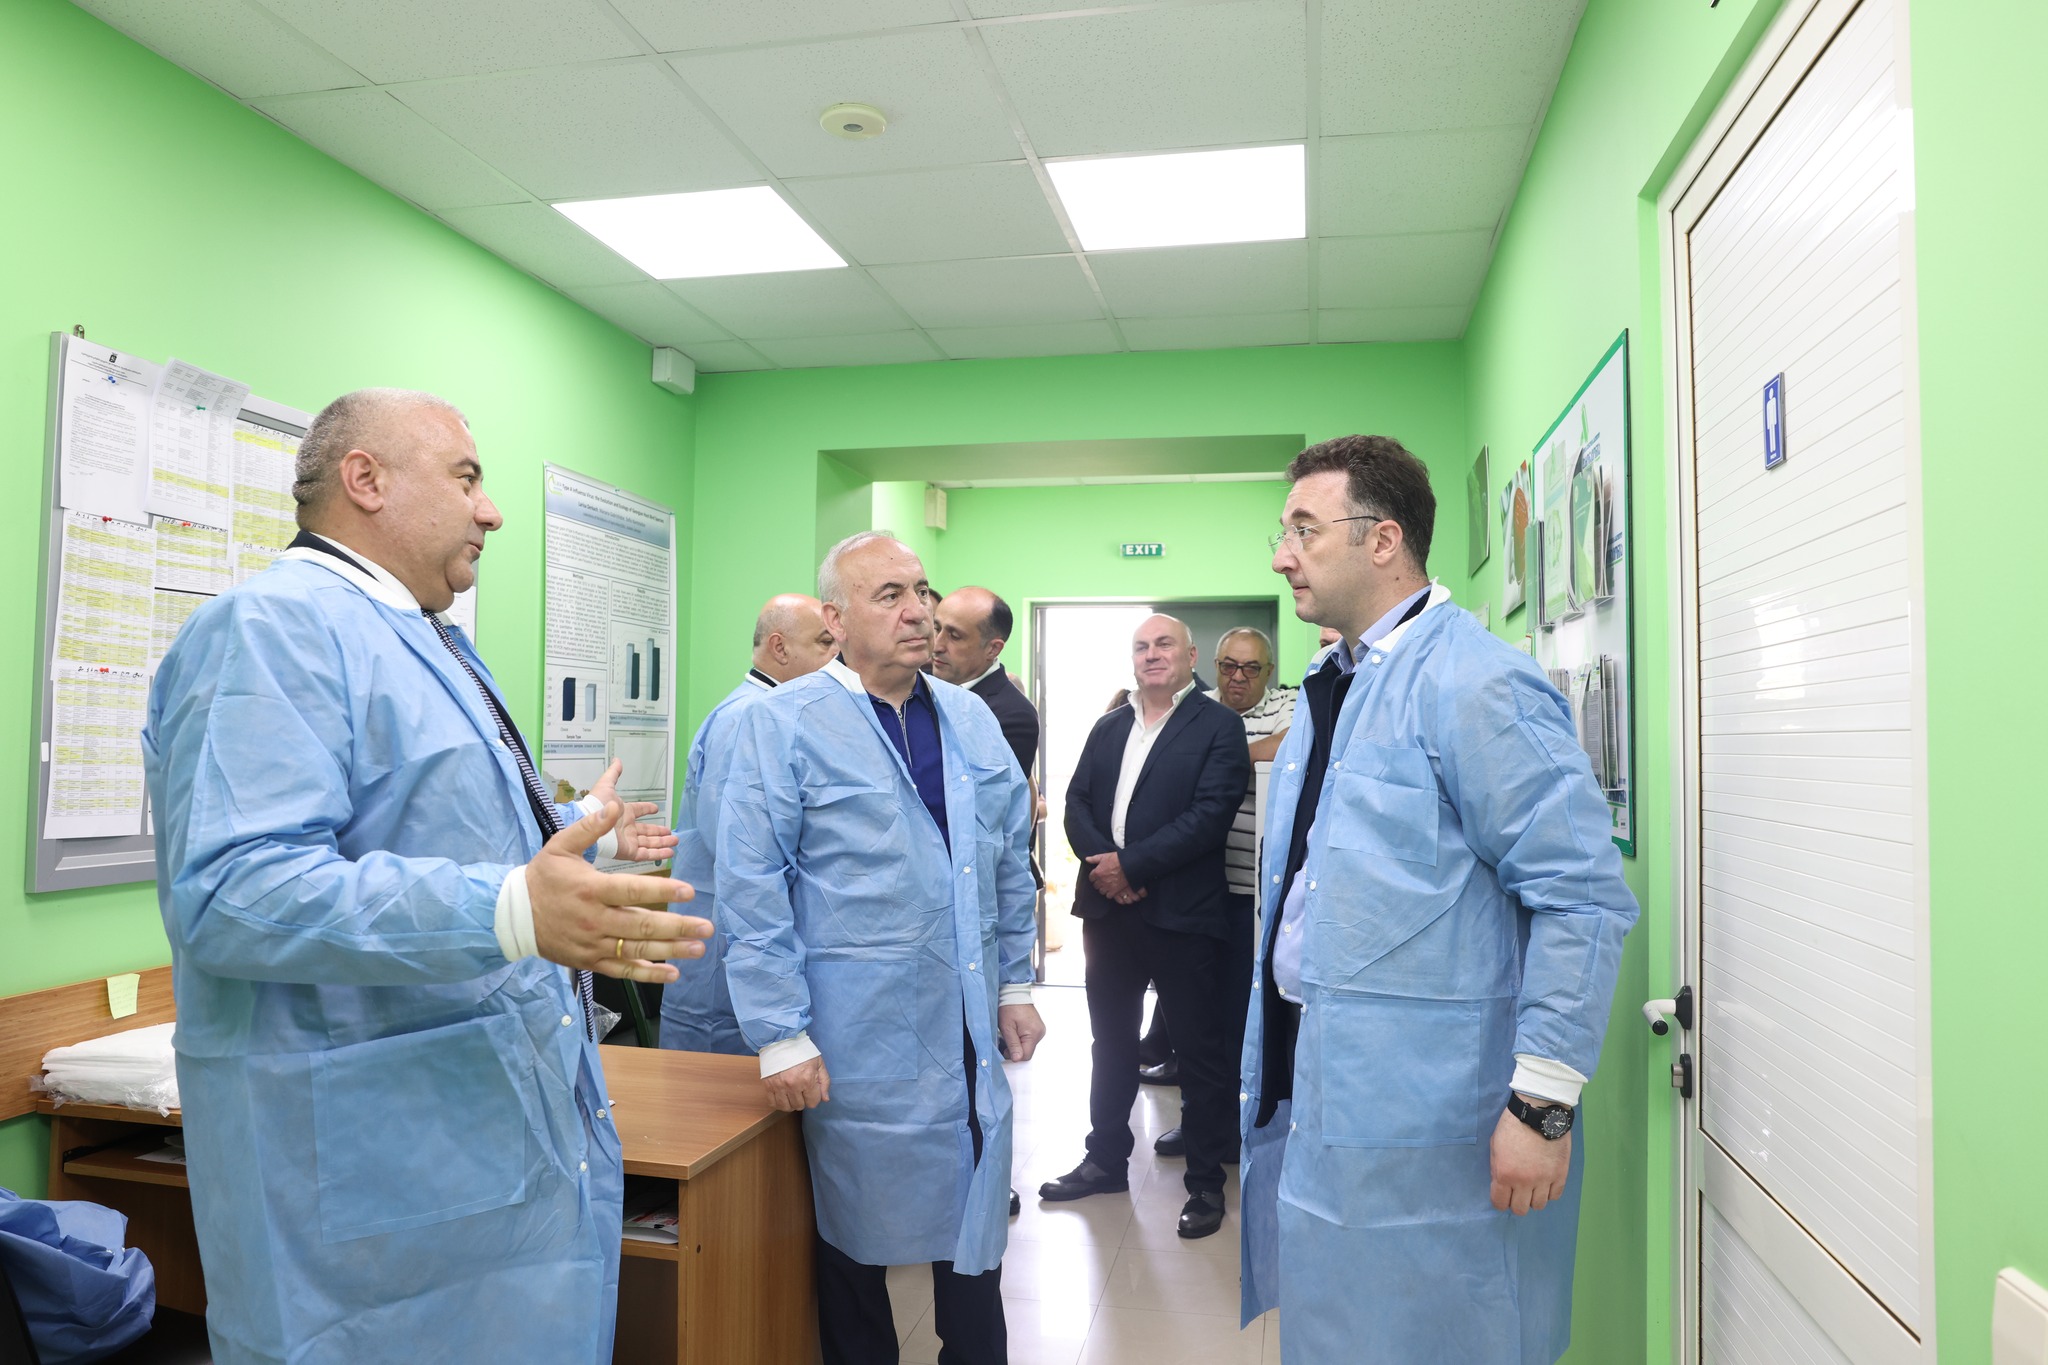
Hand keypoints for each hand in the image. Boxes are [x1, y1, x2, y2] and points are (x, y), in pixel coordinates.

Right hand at [526, 799, 709, 982]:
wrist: (513, 916)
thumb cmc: (542, 878)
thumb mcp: (559, 846)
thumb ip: (589, 827)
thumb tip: (613, 808)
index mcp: (591, 889)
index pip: (631, 890)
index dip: (662, 890)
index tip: (689, 891)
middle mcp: (595, 919)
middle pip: (642, 925)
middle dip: (678, 927)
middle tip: (706, 928)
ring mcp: (594, 943)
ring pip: (637, 950)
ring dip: (671, 951)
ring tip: (698, 949)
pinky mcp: (590, 961)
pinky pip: (622, 970)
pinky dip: (648, 974)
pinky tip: (672, 973)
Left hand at [585, 759, 678, 863]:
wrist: (587, 823)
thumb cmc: (595, 805)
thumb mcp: (606, 786)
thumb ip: (613, 774)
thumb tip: (617, 760)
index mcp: (624, 813)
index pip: (639, 811)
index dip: (647, 809)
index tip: (655, 808)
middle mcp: (627, 827)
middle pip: (647, 830)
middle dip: (659, 831)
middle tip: (671, 832)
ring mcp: (628, 840)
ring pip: (649, 843)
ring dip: (662, 842)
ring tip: (675, 840)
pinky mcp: (628, 851)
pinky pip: (646, 854)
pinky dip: (658, 854)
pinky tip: (669, 851)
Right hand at [764, 1056, 829, 1110]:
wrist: (781, 1041)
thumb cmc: (802, 1051)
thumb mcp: (818, 1063)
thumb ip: (824, 1082)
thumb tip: (825, 1099)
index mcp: (807, 1080)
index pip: (813, 1102)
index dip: (814, 1097)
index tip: (811, 1090)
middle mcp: (793, 1086)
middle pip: (800, 1106)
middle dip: (803, 1100)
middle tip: (802, 1090)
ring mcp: (779, 1086)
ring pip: (786, 1107)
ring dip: (791, 1103)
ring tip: (792, 1094)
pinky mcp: (768, 1085)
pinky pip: (773, 1103)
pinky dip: (778, 1102)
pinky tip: (782, 1096)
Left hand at [997, 1004, 1045, 1062]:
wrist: (1014, 994)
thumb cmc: (1010, 1007)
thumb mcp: (1007, 1028)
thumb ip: (1013, 1044)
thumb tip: (1017, 1058)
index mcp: (1033, 1033)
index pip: (1025, 1055)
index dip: (1014, 1055)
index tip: (1005, 1049)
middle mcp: (1040, 1032)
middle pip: (1027, 1051)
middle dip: (1015, 1049)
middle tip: (1005, 1040)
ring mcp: (1040, 1030)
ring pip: (1028, 1046)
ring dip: (1018, 1044)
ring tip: (1010, 1034)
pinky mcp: (1037, 1028)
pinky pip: (1030, 1039)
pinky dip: (1021, 1039)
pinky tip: (1015, 1032)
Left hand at [1085, 852, 1135, 899]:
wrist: (1128, 865)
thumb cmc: (1117, 859)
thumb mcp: (1104, 856)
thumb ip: (1094, 859)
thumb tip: (1087, 859)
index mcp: (1097, 872)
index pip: (1091, 878)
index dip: (1094, 877)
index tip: (1097, 876)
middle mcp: (1101, 880)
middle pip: (1096, 886)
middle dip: (1098, 883)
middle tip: (1102, 881)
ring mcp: (1107, 886)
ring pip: (1101, 891)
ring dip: (1103, 889)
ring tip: (1107, 885)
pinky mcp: (1114, 890)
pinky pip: (1108, 895)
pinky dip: (1109, 893)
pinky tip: (1112, 890)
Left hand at [1489, 1102, 1571, 1214]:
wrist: (1539, 1112)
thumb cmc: (1512, 1126)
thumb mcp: (1495, 1146)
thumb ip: (1497, 1169)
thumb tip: (1501, 1185)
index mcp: (1505, 1174)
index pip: (1500, 1203)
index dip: (1500, 1201)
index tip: (1503, 1196)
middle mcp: (1524, 1182)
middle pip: (1520, 1209)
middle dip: (1516, 1202)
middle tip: (1518, 1192)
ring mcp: (1544, 1180)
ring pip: (1539, 1205)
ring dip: (1534, 1198)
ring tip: (1533, 1186)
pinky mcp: (1561, 1174)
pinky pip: (1555, 1196)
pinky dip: (1549, 1192)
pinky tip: (1546, 1182)